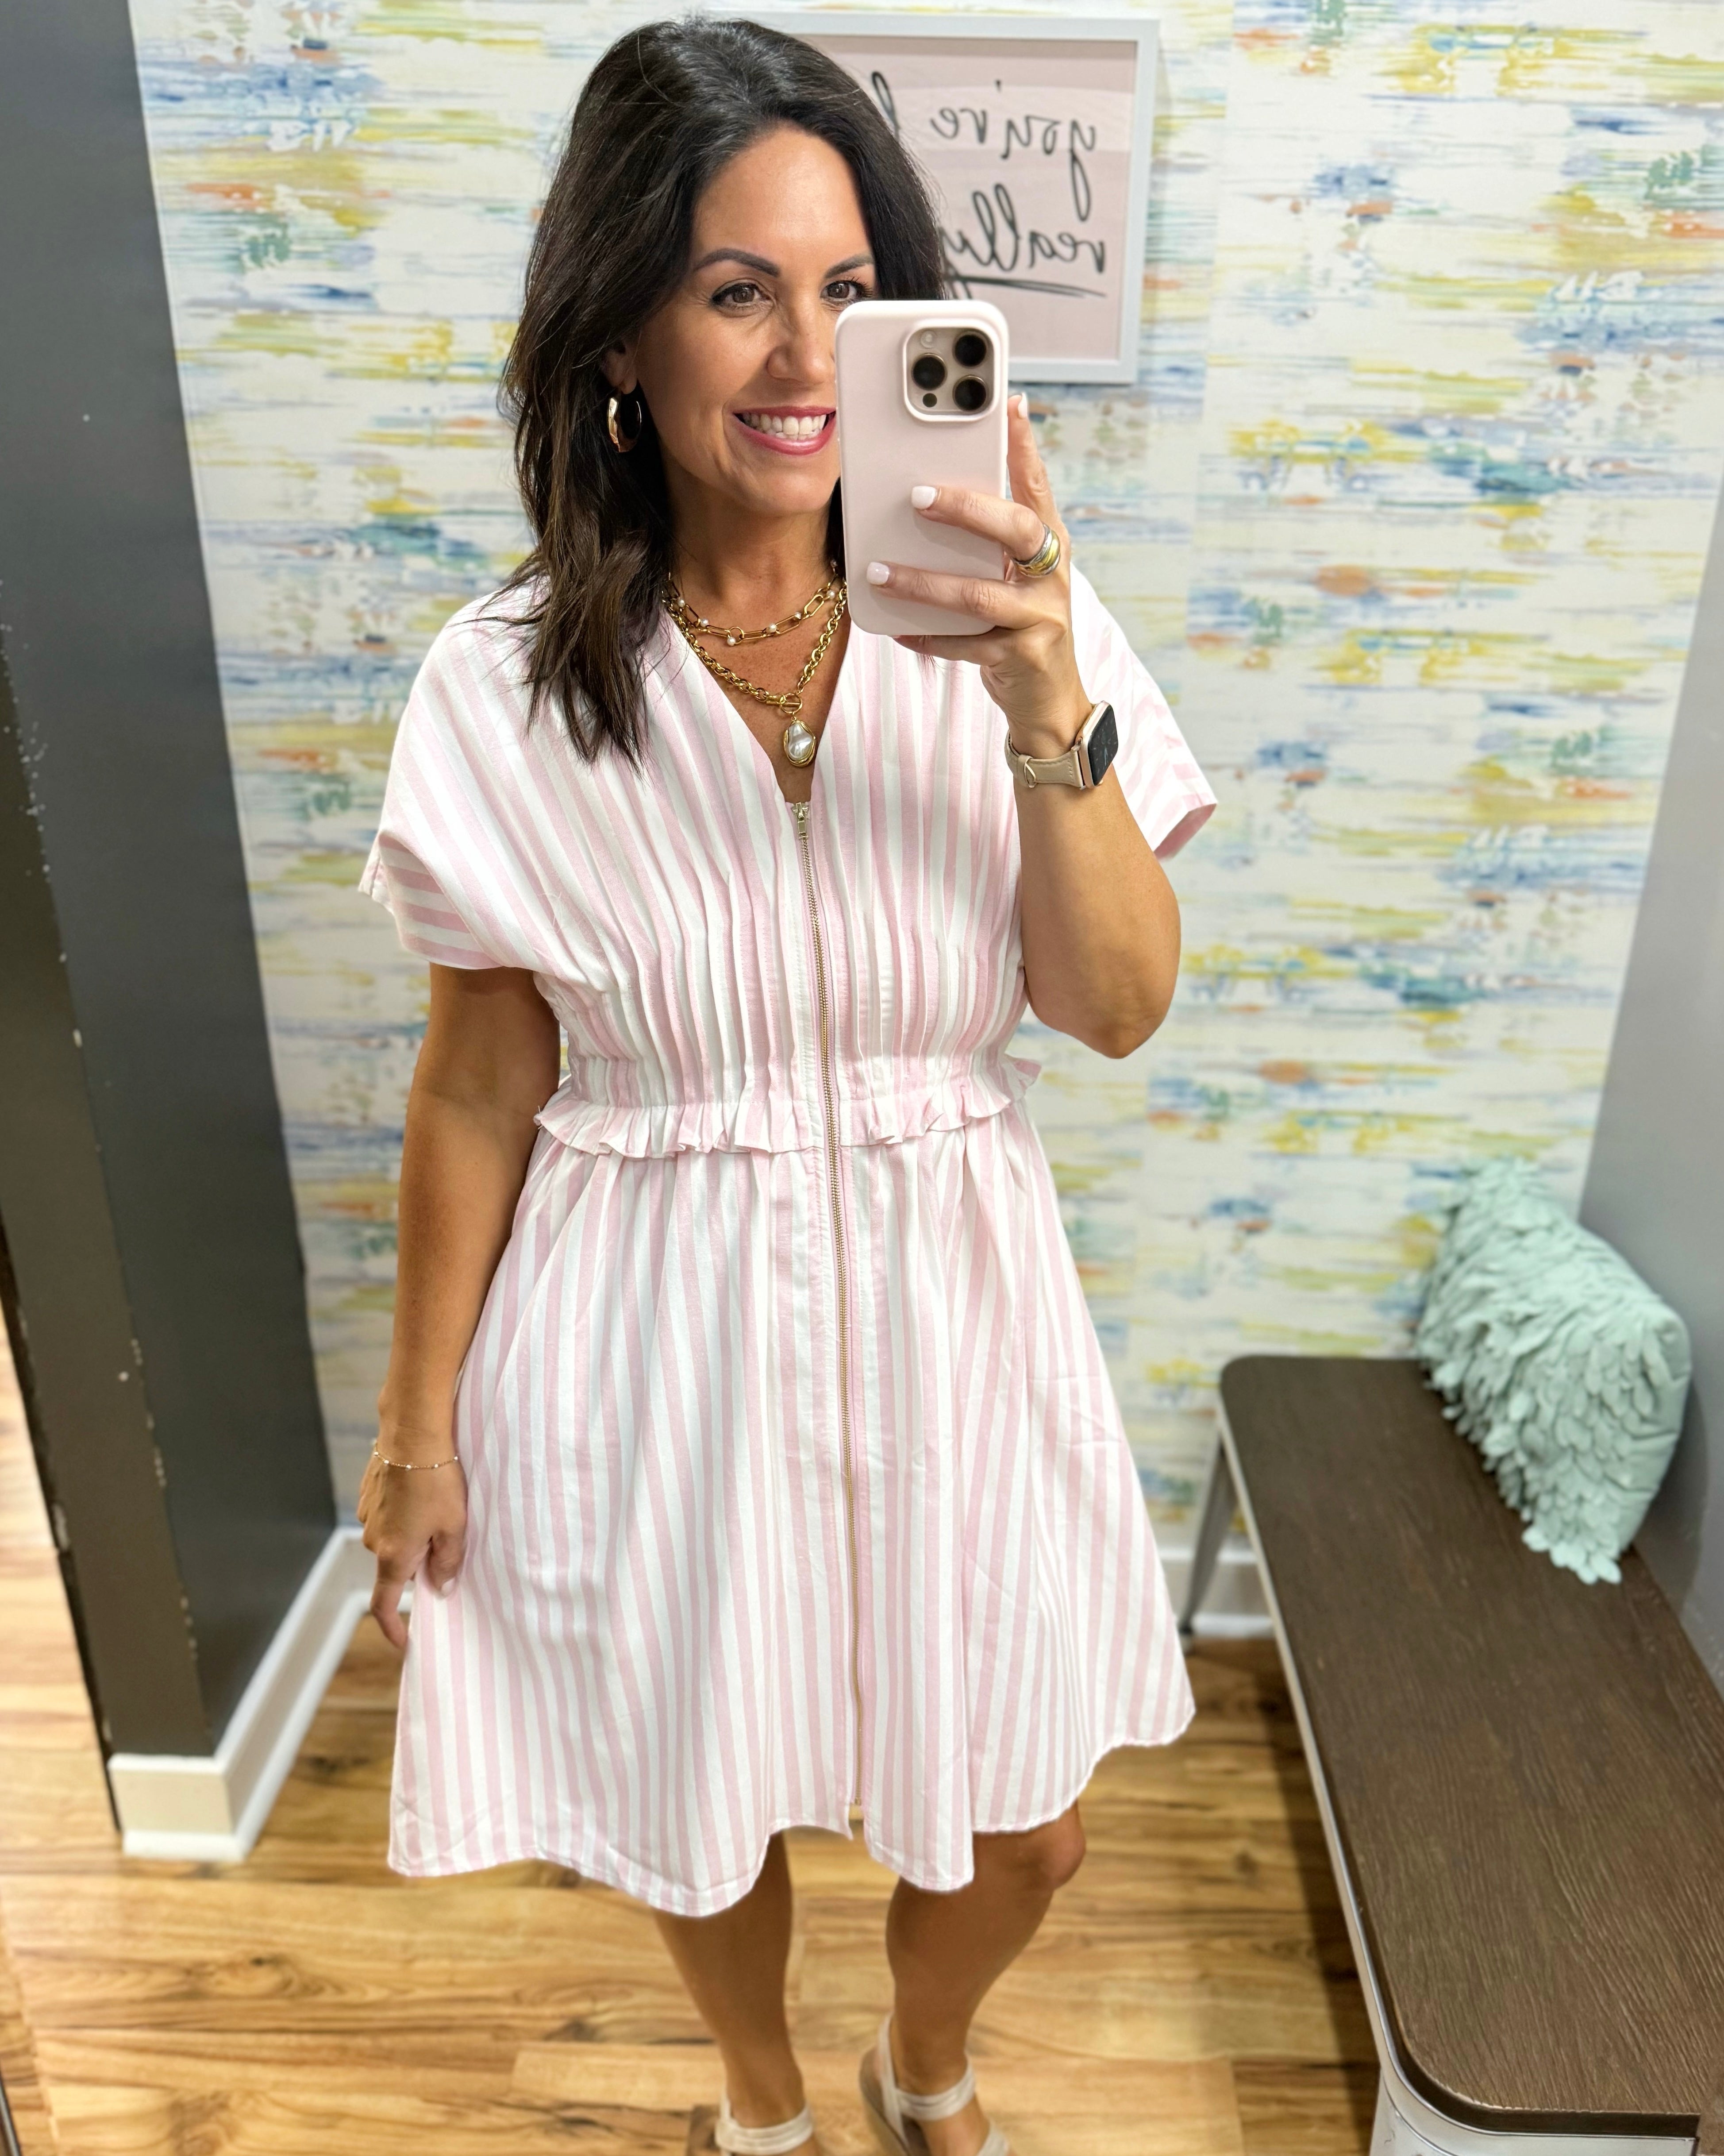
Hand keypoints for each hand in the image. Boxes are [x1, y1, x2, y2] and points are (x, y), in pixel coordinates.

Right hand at [356, 1421, 467, 1650]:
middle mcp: (374, 1540)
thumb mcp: (455, 1526)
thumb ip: (448, 1562)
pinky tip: (421, 1492)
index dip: (392, 1627)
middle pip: (395, 1566)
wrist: (412, 1434)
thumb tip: (440, 1587)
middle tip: (446, 1541)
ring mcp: (368, 1516)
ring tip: (437, 1508)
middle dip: (417, 1562)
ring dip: (412, 1533)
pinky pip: (388, 1515)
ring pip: (392, 1538)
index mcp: (394, 1555)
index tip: (404, 1641)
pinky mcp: (368, 1495)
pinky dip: (404, 1513)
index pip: (384, 1604)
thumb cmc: (437, 1480)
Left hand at [866, 392, 1088, 758]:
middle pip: (1016, 530)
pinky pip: (965, 645)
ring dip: (924, 582)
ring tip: (878, 570)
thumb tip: (924, 496)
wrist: (1050, 700)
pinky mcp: (1022, 657)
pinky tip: (897, 629)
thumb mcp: (1012, 576)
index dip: (1025, 446)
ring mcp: (1041, 617)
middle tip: (916, 494)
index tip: (1009, 403)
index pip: (1038, 486)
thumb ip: (985, 541)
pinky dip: (929, 637)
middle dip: (966, 508)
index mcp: (1050, 545)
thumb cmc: (1021, 625)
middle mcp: (1052, 575)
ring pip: (979, 592)